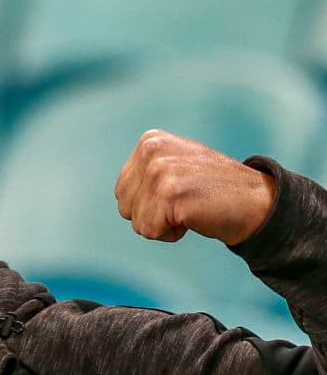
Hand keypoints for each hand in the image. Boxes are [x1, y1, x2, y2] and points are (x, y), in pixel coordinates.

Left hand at [115, 130, 275, 245]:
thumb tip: (120, 195)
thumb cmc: (213, 190)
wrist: (255, 201)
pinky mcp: (169, 193)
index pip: (122, 191)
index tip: (178, 193)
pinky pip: (150, 231)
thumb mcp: (175, 166)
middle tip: (184, 202)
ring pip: (136, 221)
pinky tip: (193, 217)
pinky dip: (171, 233)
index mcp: (150, 141)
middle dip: (151, 214)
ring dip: (162, 225)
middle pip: (124, 206)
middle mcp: (151, 150)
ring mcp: (159, 170)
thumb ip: (146, 172)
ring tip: (189, 208)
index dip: (148, 203)